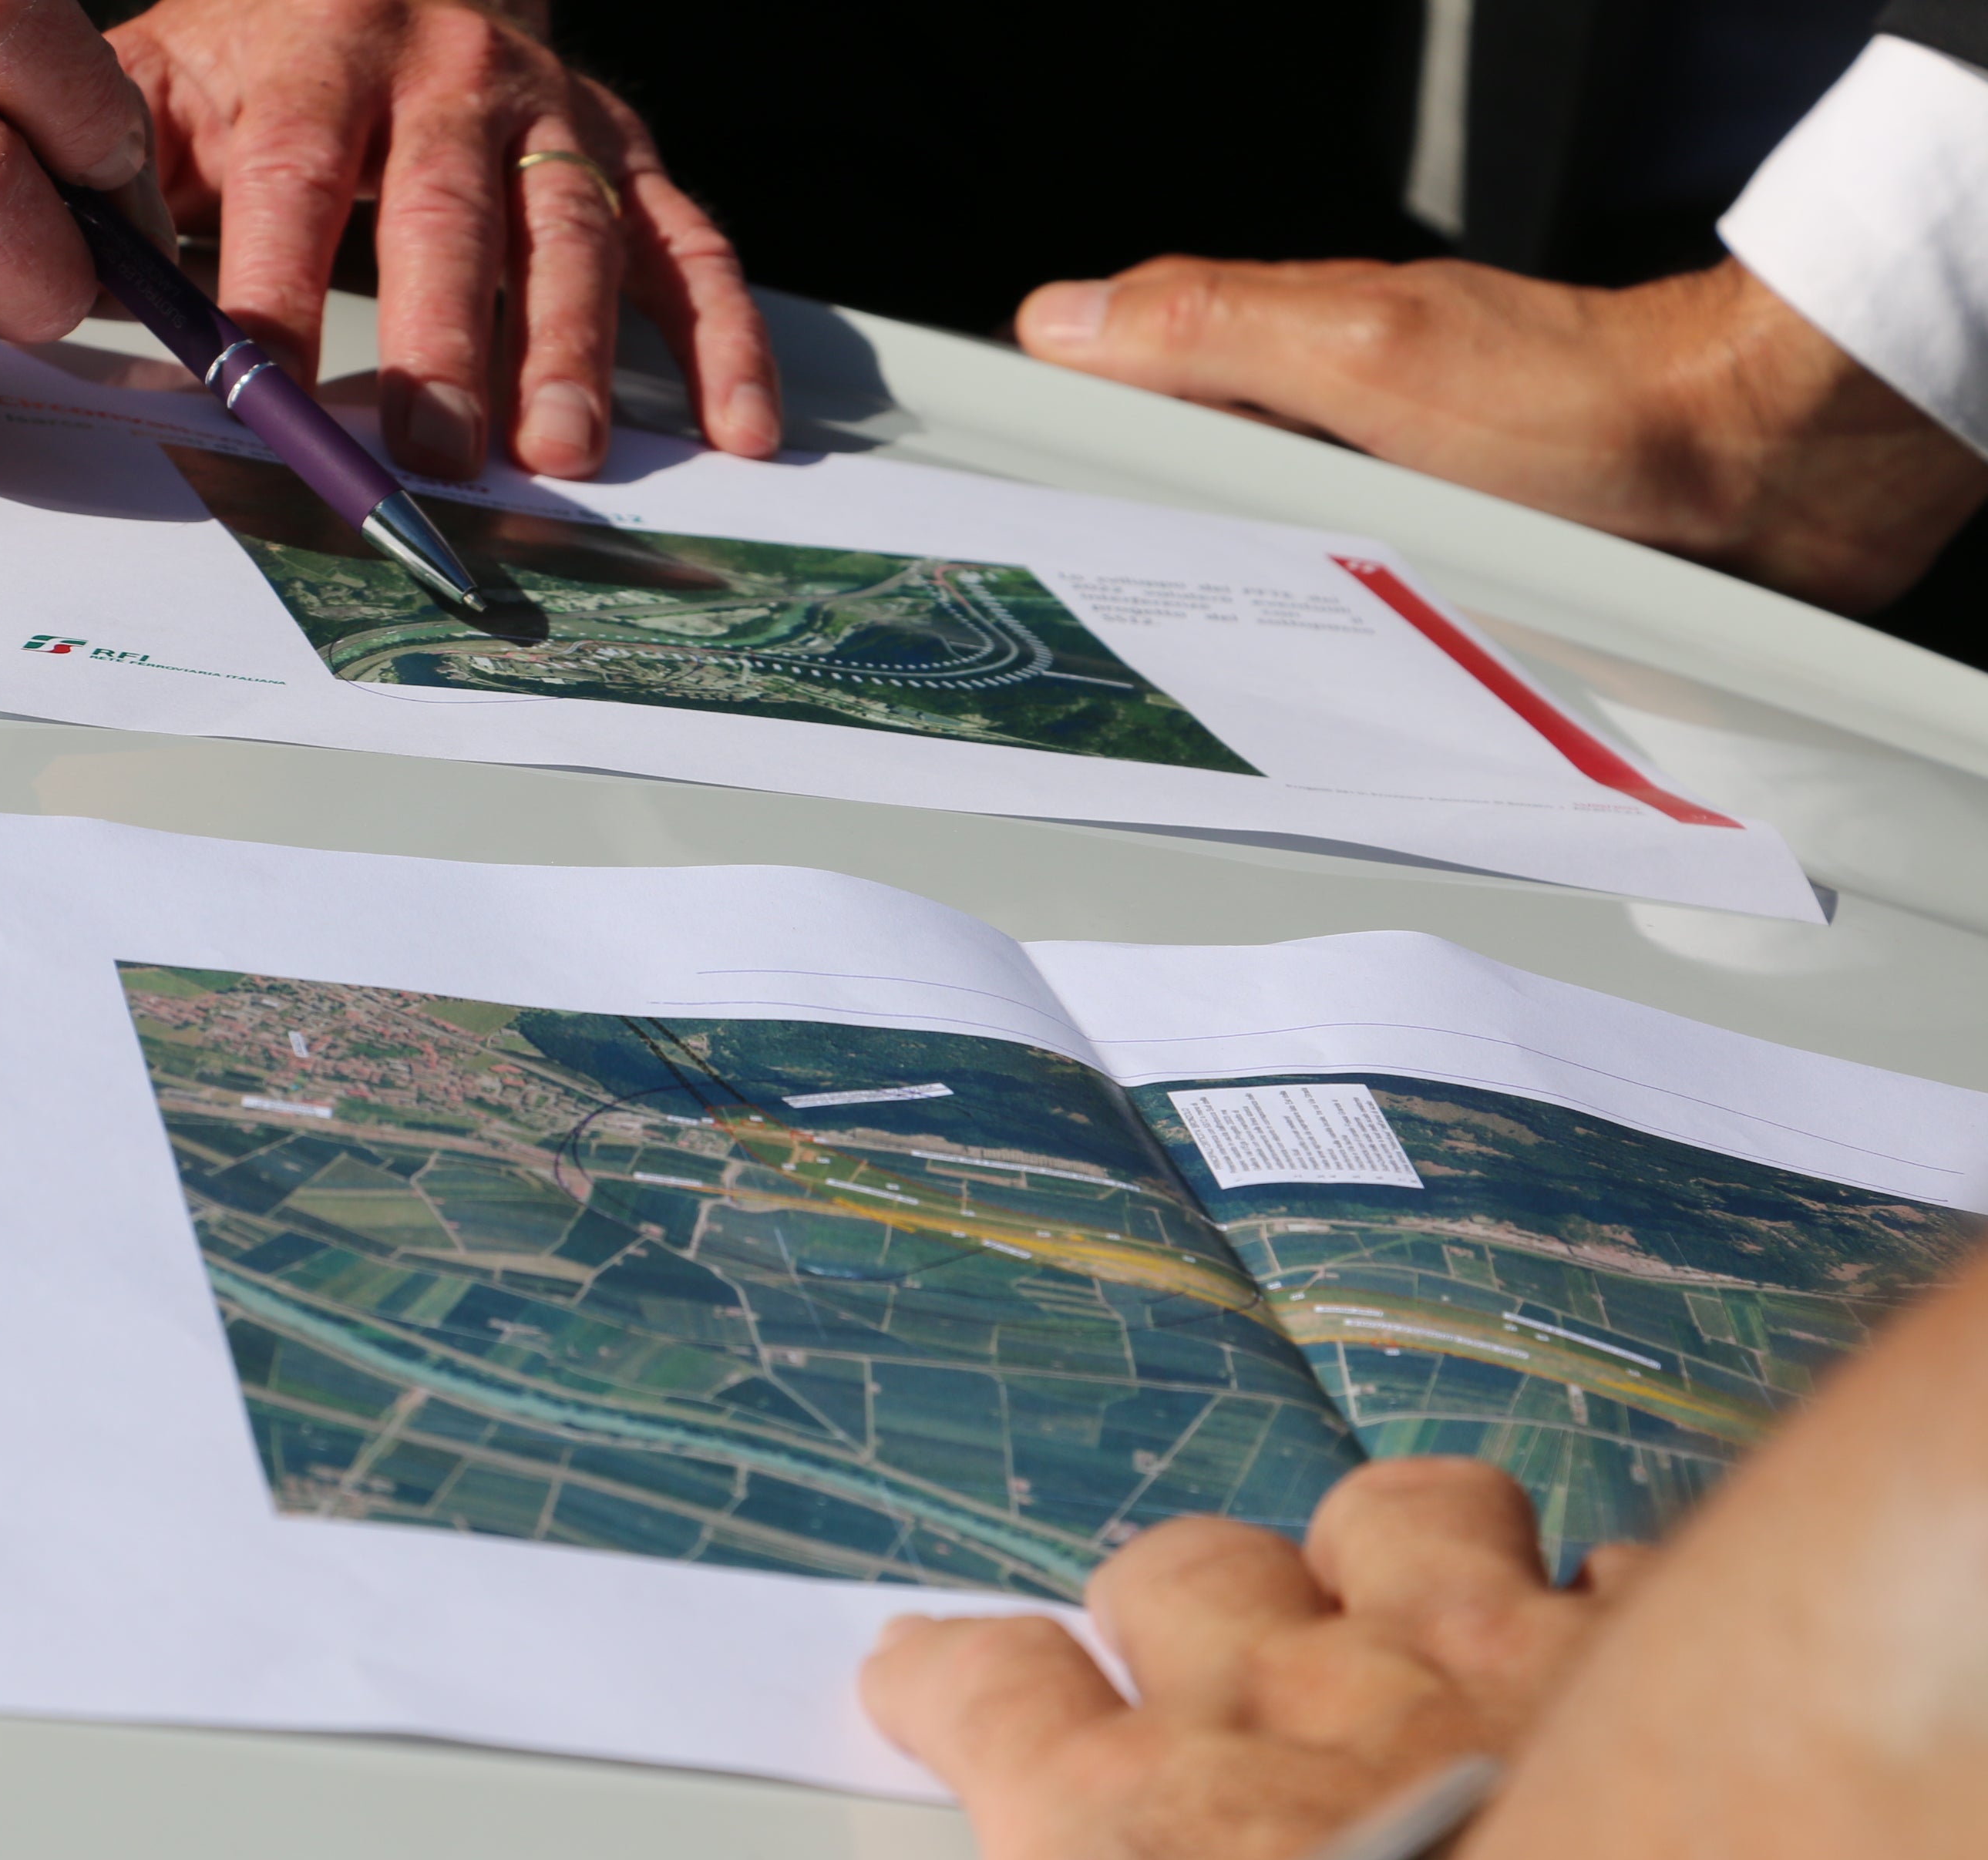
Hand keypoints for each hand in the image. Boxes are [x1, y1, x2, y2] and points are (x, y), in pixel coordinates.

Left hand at [111, 0, 781, 479]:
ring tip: (562, 456)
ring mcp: (554, 114)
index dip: (275, 284)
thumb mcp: (171, 74)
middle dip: (445, 335)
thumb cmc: (265, 48)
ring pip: (572, 230)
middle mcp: (451, 72)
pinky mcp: (630, 154)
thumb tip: (54, 279)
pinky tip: (738, 428)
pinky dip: (725, 338)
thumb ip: (119, 170)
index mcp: (319, 52)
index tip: (261, 396)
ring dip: (571, 348)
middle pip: (447, 208)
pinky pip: (688, 245)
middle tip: (437, 452)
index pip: (292, 173)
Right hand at [860, 1460, 1646, 1859]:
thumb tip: (1079, 1858)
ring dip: (1382, 1558)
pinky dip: (1588, 1605)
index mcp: (1130, 1835)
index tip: (924, 1670)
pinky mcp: (1654, 1658)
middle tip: (1193, 1666)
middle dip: (1173, 1611)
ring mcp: (1473, 1659)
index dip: (948, 1675)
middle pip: (1180, 1579)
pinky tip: (1602, 1644)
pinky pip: (1595, 1572)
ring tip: (1402, 1611)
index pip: (988, 1694)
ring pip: (1390, 1519)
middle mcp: (1279, 1710)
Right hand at [1014, 256, 1987, 615]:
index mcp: (1276, 358)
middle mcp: (1313, 426)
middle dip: (1093, 546)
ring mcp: (1367, 497)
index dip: (1029, 440)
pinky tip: (1280, 677)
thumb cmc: (1590, 406)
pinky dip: (1291, 640)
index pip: (1105, 385)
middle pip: (1154, 485)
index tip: (961, 503)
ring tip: (1135, 665)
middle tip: (1033, 616)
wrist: (1760, 472)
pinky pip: (1320, 608)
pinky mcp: (1424, 565)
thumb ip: (1217, 334)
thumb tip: (1065, 321)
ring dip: (1194, 606)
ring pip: (1232, 557)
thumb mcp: (1370, 358)